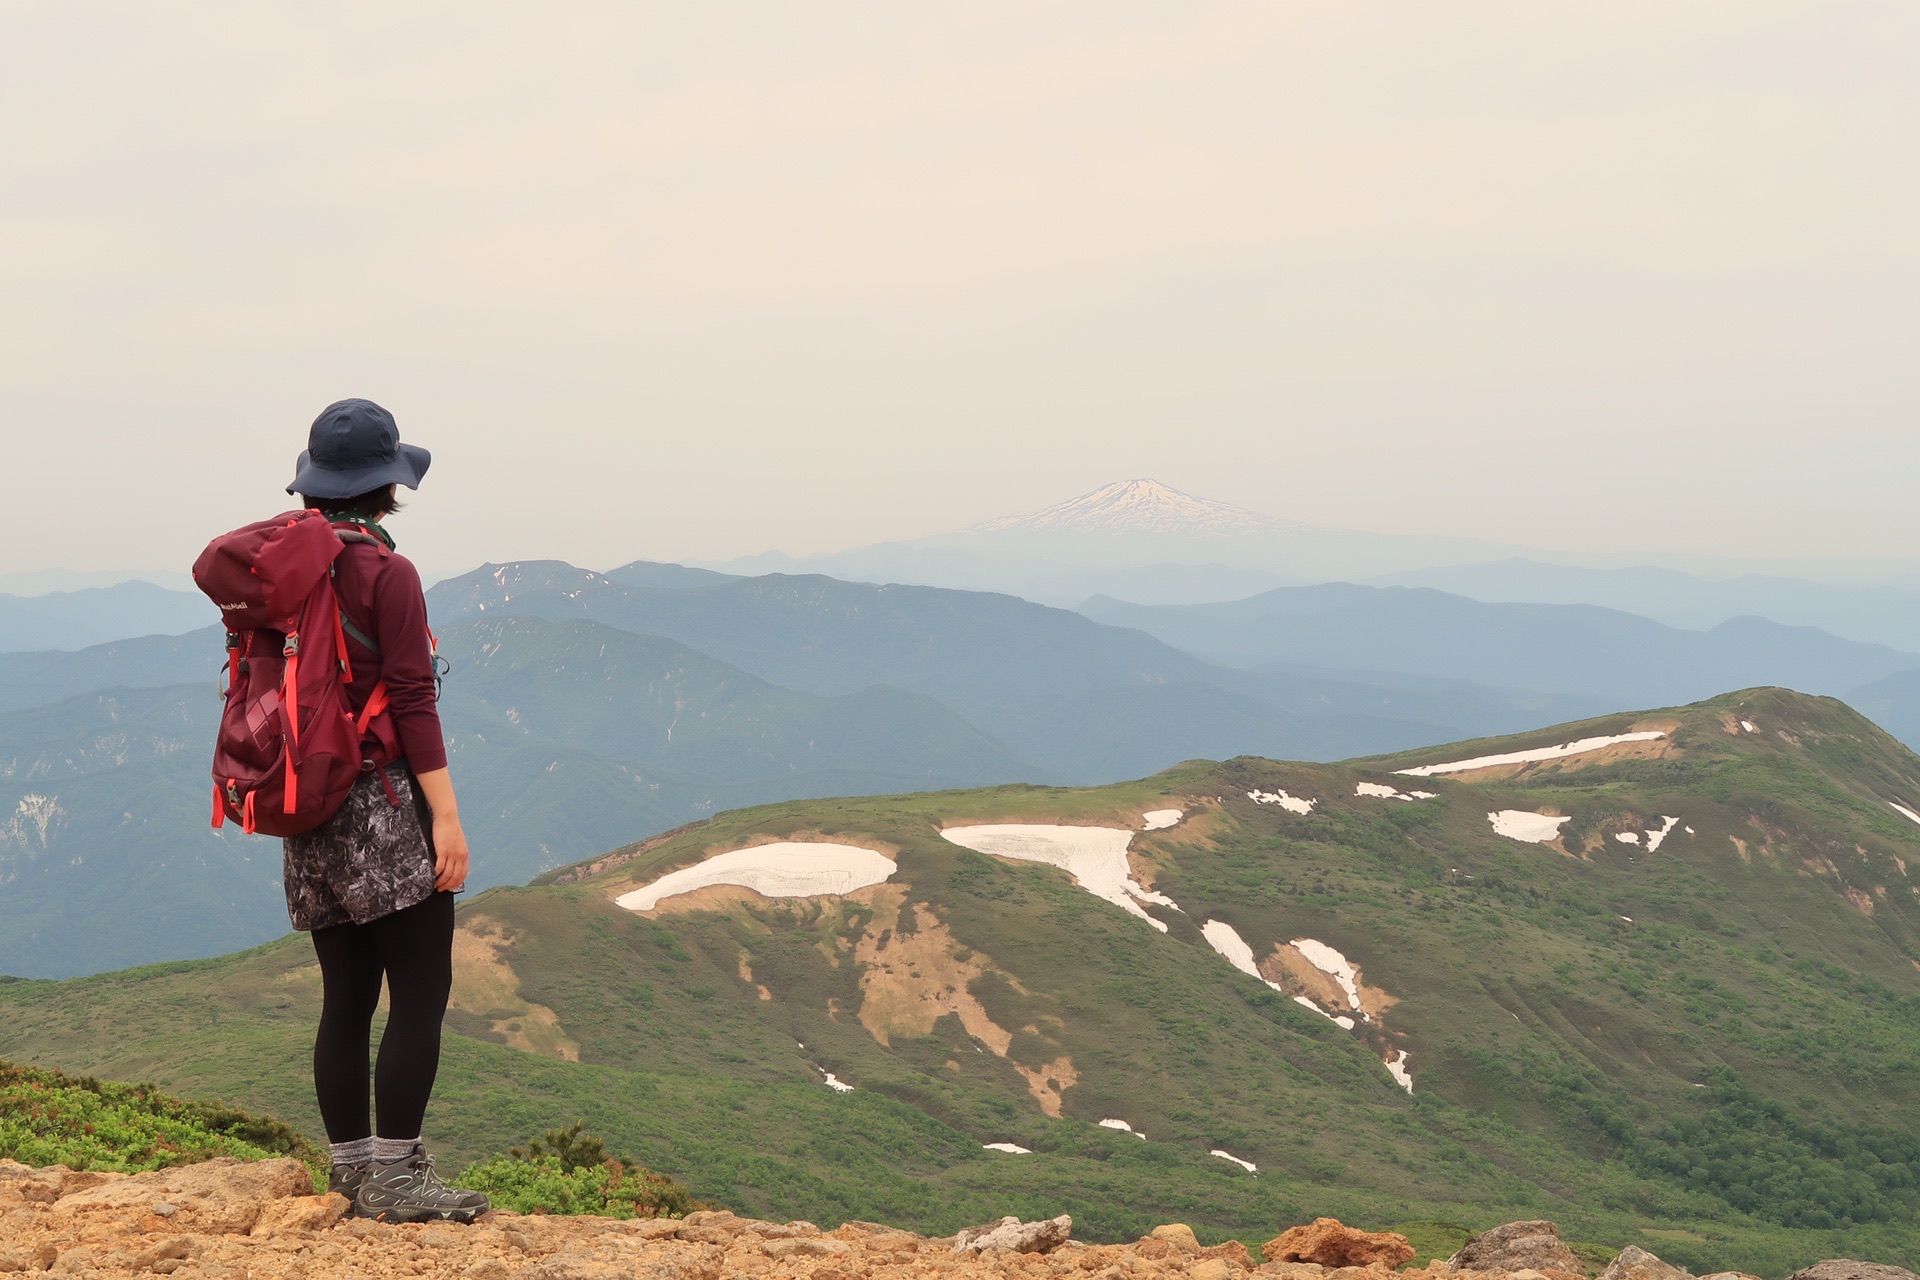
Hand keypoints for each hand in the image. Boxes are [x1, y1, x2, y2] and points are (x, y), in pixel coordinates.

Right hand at [412, 767, 468, 892]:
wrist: (447, 818)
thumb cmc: (451, 829)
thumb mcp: (458, 843)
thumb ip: (457, 853)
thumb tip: (453, 863)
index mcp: (465, 855)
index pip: (463, 874)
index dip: (456, 883)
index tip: (450, 888)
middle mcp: (460, 856)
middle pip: (455, 877)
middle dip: (448, 885)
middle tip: (440, 889)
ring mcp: (452, 854)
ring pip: (447, 874)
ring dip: (441, 882)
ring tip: (435, 884)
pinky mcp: (443, 851)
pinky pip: (440, 867)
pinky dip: (436, 874)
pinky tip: (432, 876)